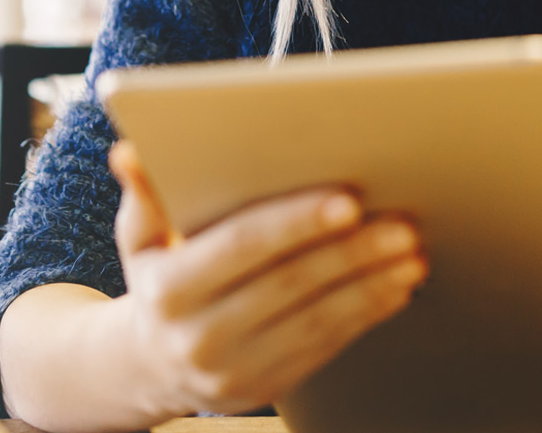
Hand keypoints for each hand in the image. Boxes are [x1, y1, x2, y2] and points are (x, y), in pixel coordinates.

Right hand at [106, 141, 426, 419]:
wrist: (149, 366)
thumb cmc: (158, 281)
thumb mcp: (139, 238)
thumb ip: (144, 194)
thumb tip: (129, 151)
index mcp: (168, 289)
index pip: (242, 247)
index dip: (296, 222)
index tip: (348, 201)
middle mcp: (200, 335)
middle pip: (291, 283)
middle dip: (352, 252)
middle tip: (401, 223)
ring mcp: (235, 370)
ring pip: (318, 320)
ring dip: (372, 284)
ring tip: (412, 252)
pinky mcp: (268, 389)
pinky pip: (327, 348)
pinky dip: (367, 314)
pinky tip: (396, 286)